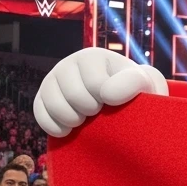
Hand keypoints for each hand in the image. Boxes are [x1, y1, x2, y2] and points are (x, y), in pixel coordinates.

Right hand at [34, 48, 167, 138]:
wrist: (119, 105)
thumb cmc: (135, 93)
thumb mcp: (146, 84)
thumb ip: (134, 83)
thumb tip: (106, 94)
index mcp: (93, 57)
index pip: (96, 84)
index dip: (109, 100)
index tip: (116, 100)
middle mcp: (68, 63)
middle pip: (76, 97)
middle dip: (93, 110)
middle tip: (102, 110)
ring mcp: (52, 80)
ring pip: (57, 108)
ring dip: (76, 120)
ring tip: (88, 118)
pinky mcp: (41, 99)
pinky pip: (42, 117)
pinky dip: (58, 128)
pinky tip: (72, 128)